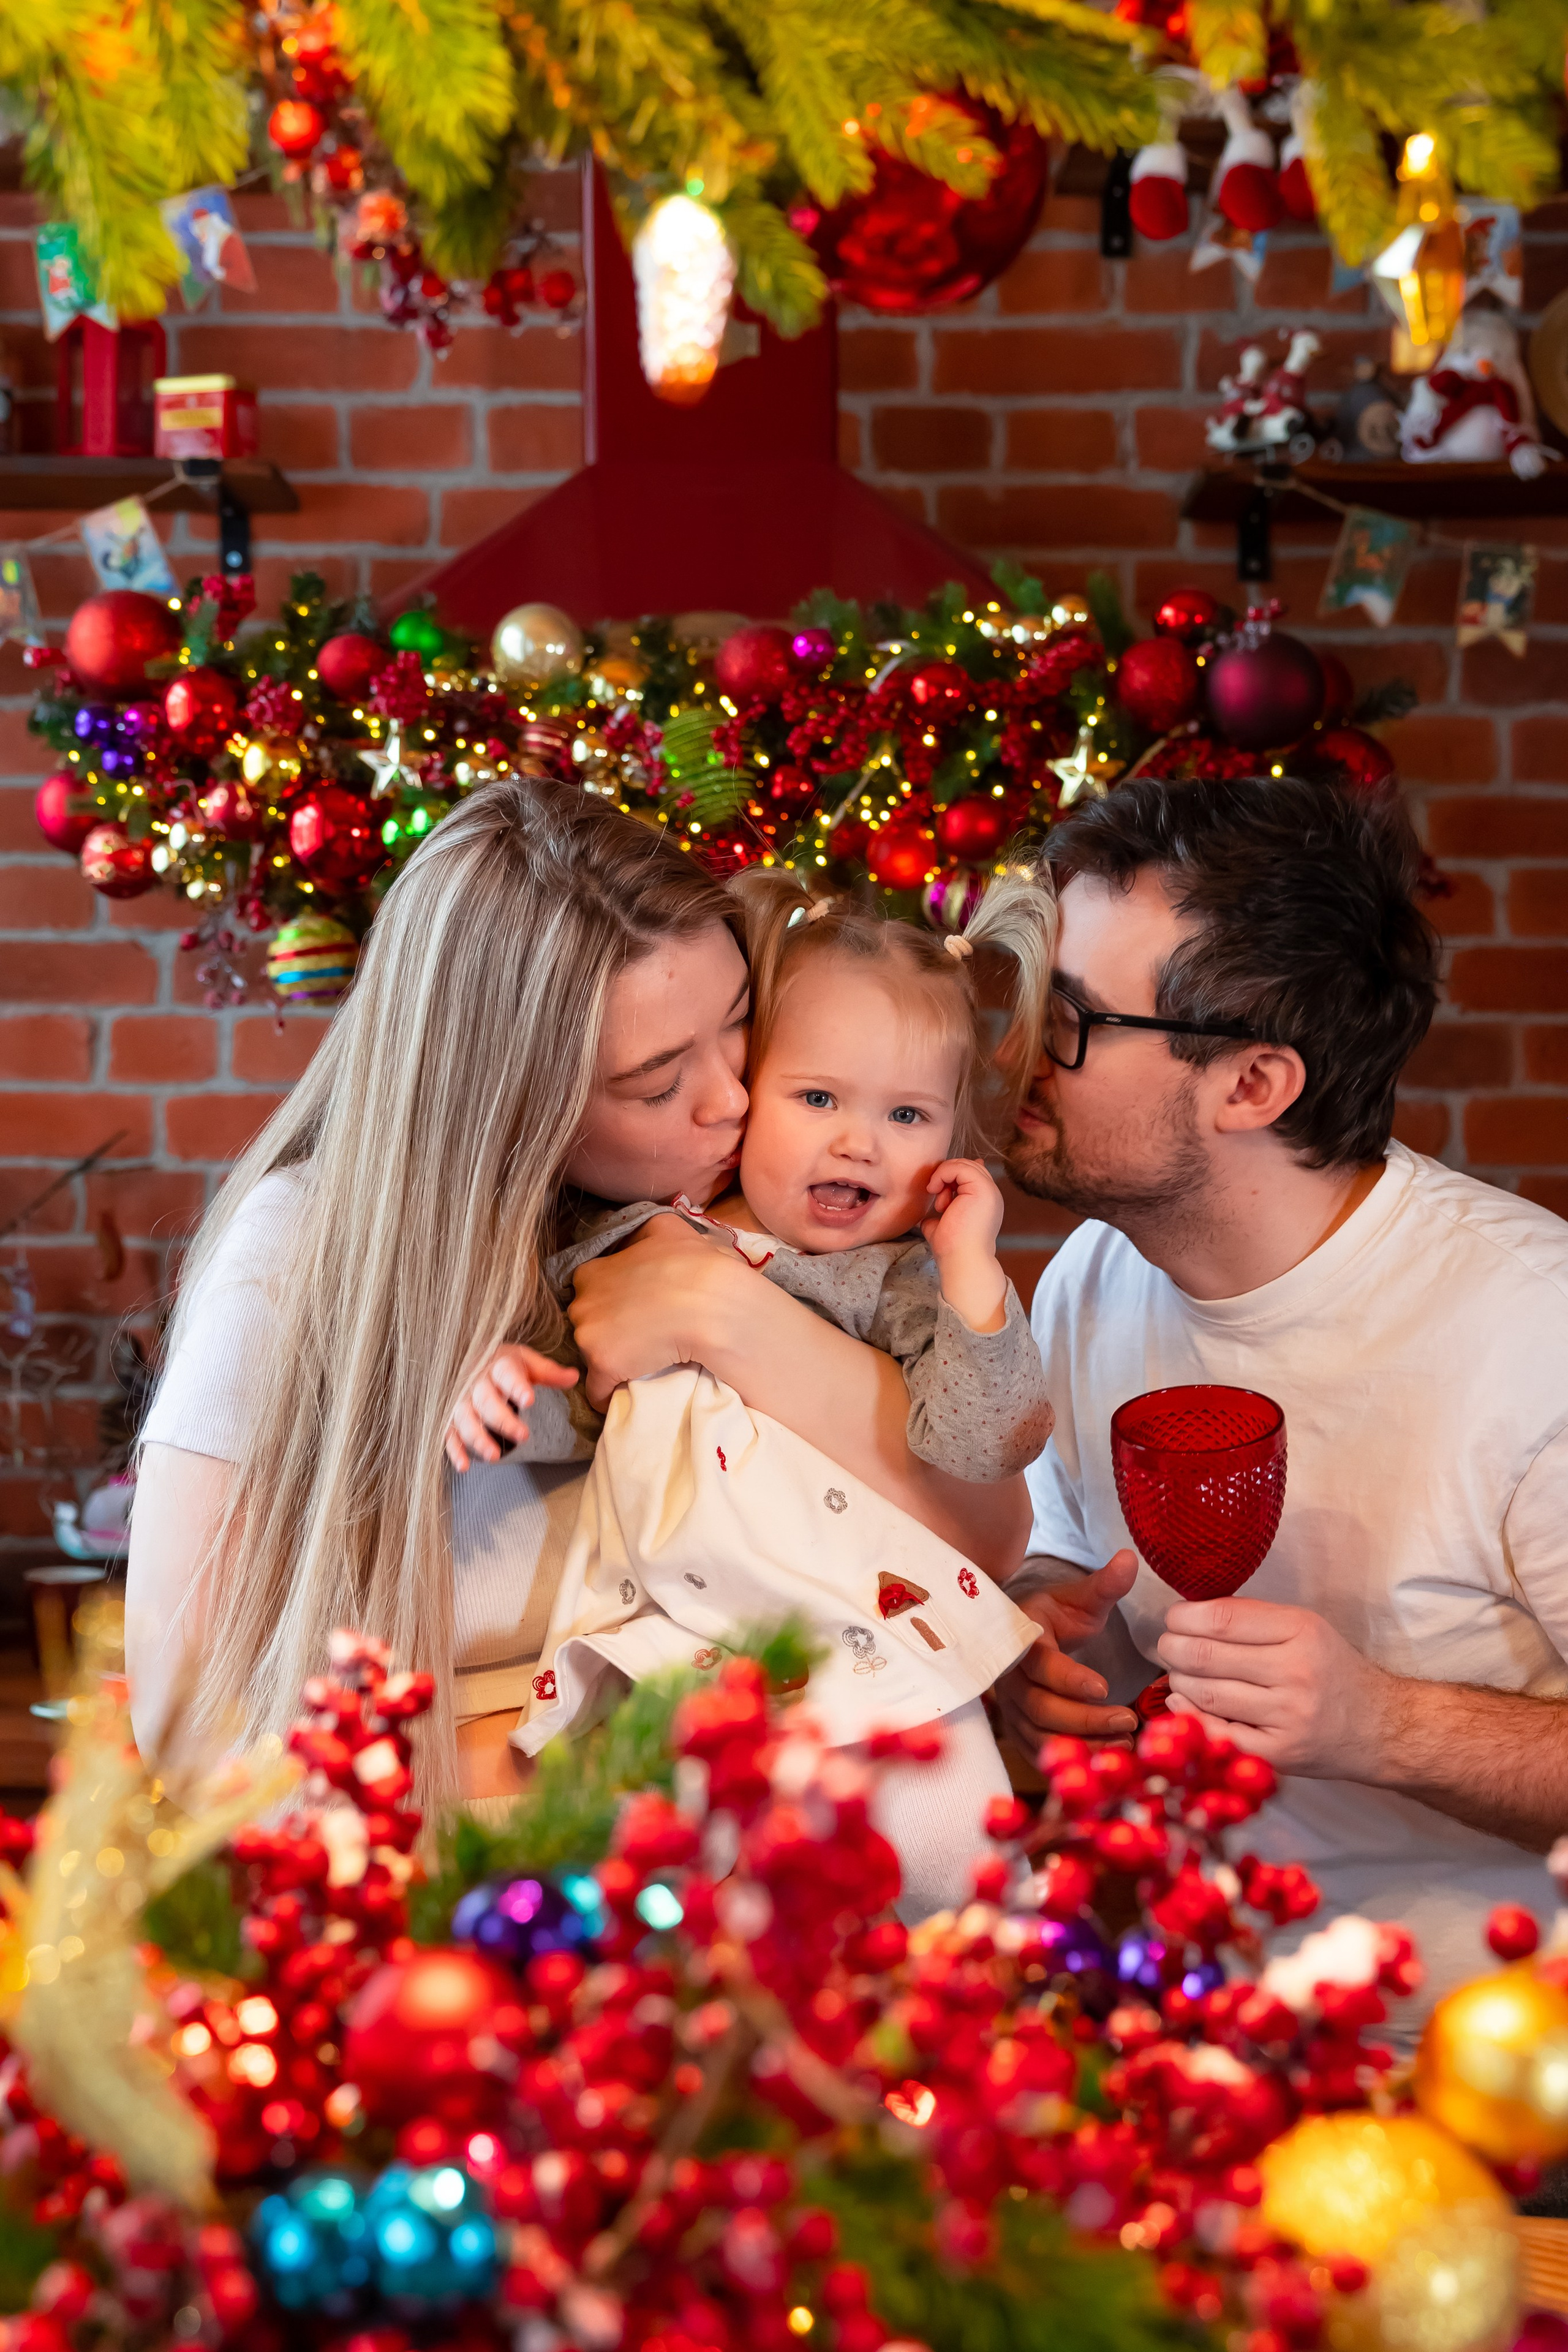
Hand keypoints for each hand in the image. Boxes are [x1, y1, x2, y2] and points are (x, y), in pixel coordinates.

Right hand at [445, 1344, 578, 1470]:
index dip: (516, 1386)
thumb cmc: (506, 1366)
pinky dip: (455, 1450)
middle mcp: (476, 1382)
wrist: (475, 1362)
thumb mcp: (528, 1363)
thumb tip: (574, 1377)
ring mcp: (461, 1401)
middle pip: (485, 1400)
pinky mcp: (452, 1418)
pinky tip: (465, 1466)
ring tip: (495, 1456)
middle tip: (523, 1436)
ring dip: (477, 1438)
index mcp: (498, 1365)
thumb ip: (549, 1372)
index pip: (506, 1374)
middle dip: (502, 1419)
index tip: (529, 1399)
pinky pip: (449, 1434)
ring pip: (465, 1419)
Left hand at [568, 1216, 755, 1409]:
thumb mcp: (667, 1230)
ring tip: (638, 1361)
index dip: (610, 1300)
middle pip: (586, 1321)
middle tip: (638, 1334)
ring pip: (590, 1353)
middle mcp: (582, 1301)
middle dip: (606, 1327)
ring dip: (609, 1358)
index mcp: (593, 1271)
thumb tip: (645, 1233)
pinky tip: (622, 1396)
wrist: (708, 1302)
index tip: (632, 1309)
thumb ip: (646, 1230)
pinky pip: (596, 1391)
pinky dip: (607, 1395)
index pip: (589, 1289)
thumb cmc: (693, 1265)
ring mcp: (589, 1334)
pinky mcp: (602, 1365)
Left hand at [920, 1158, 1005, 1331]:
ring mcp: (989, 1190)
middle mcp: (991, 1194)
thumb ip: (941, 1216)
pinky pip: (960, 1166)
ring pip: (963, 1163)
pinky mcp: (982, 1188)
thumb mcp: (942, 1225)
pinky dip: (943, 1174)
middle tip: (938, 1201)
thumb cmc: (952, 1249)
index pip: (970, 1174)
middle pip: (967, 1165)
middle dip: (947, 1177)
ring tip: (939, 1201)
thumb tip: (928, 1216)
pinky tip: (936, 1191)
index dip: (950, 1178)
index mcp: (985, 1202)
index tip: (939, 1198)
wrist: (961, 1261)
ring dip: (944, 1177)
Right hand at [993, 1550, 1140, 1753]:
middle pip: (1040, 1708)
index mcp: (1022, 1640)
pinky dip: (1069, 1759)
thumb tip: (1129, 1558)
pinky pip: (1039, 1753)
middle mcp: (1010, 1678)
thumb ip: (1105, 1584)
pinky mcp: (1019, 1731)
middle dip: (1086, 1720)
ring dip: (1082, 1745)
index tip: (1105, 1688)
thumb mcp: (1081, 1598)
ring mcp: (1011, 1708)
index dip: (1069, 1679)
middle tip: (1130, 1720)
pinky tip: (1105, 1759)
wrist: (1028, 1635)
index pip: (1041, 1665)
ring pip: (1040, 1736)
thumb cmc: (1058, 1615)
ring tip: (1125, 1743)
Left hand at [1157, 1595, 1393, 1775]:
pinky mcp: (1280, 1754)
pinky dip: (1189, 1715)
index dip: (1184, 1616)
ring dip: (1177, 1680)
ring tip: (1177, 1672)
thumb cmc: (1332, 1671)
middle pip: (1206, 1656)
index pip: (1222, 1618)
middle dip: (1172, 1647)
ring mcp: (1287, 1716)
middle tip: (1166, 1645)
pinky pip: (1217, 1733)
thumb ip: (1253, 1620)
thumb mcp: (1304, 1629)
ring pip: (1205, 1694)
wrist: (1379, 1727)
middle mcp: (1295, 1671)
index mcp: (1301, 1631)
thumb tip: (1189, 1613)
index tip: (1174, 1617)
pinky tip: (1181, 1701)